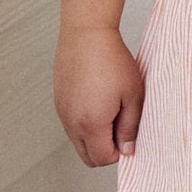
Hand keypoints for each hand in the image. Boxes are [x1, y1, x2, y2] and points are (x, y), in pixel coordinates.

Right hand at [54, 24, 143, 166]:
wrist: (86, 32)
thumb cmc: (112, 60)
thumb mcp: (132, 95)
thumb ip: (130, 127)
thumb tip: (128, 150)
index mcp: (90, 124)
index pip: (103, 158)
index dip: (119, 152)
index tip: (128, 133)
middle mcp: (71, 122)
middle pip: (88, 157)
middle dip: (106, 150)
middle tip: (121, 127)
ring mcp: (62, 112)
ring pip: (78, 142)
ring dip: (95, 137)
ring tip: (110, 110)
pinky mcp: (59, 101)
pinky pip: (71, 125)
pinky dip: (84, 124)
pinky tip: (97, 101)